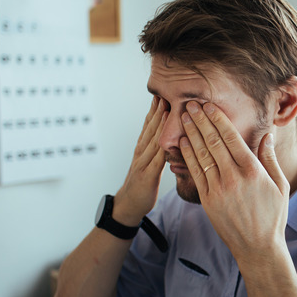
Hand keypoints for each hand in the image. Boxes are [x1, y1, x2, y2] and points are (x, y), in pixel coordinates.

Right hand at [114, 96, 167, 224]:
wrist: (128, 205)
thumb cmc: (142, 184)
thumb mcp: (149, 163)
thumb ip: (157, 150)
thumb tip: (168, 137)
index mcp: (142, 149)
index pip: (149, 125)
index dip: (155, 109)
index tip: (163, 92)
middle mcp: (141, 152)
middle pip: (150, 127)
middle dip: (158, 109)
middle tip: (165, 91)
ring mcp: (143, 163)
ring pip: (152, 139)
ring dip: (159, 123)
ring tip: (166, 107)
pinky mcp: (147, 175)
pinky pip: (157, 160)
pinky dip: (162, 148)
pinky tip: (168, 139)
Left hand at [178, 101, 289, 268]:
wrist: (258, 247)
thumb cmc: (272, 217)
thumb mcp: (280, 186)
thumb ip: (270, 159)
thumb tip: (267, 135)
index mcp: (253, 171)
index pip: (231, 138)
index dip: (218, 119)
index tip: (209, 106)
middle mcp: (234, 178)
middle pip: (213, 142)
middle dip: (201, 121)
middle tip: (191, 104)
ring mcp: (219, 189)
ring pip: (201, 155)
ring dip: (191, 134)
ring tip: (183, 118)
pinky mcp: (208, 200)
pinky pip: (195, 173)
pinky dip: (188, 156)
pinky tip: (183, 143)